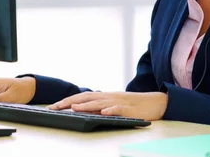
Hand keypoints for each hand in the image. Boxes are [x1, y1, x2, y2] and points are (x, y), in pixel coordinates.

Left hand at [47, 91, 167, 120]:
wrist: (155, 102)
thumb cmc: (133, 105)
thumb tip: (82, 110)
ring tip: (74, 108)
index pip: (82, 97)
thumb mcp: (113, 105)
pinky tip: (104, 113)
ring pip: (100, 103)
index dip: (67, 101)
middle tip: (55, 107)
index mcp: (104, 96)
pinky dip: (111, 111)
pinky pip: (119, 110)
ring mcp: (118, 102)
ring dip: (86, 106)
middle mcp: (108, 97)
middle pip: (86, 98)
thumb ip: (99, 106)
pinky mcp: (129, 109)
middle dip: (69, 102)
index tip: (53, 106)